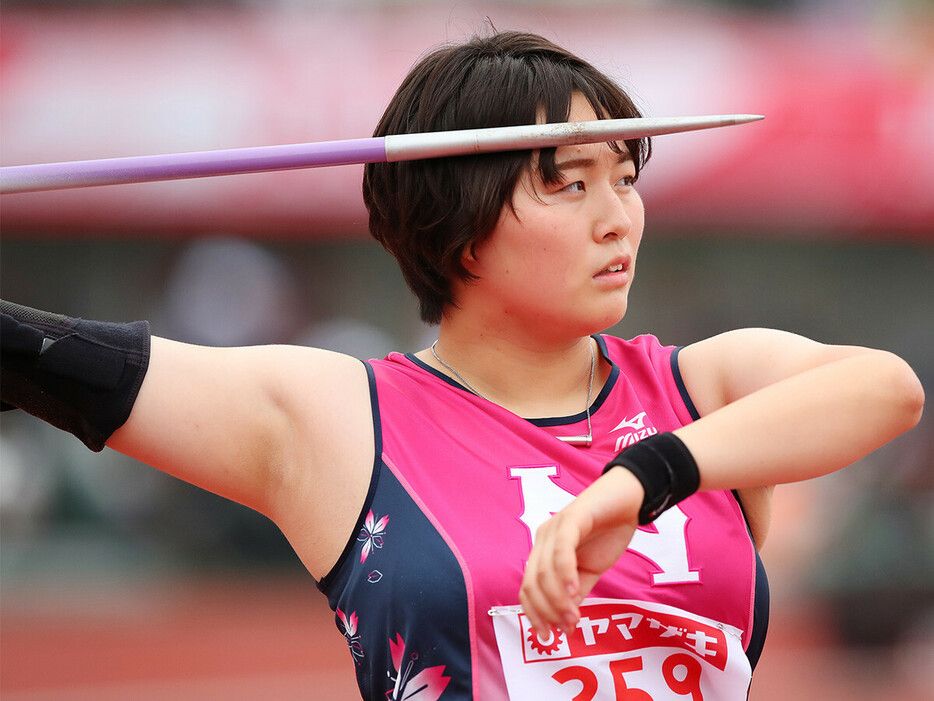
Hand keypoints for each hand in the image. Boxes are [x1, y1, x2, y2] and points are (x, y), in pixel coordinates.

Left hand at [519, 467, 644, 636]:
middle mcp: (543, 539)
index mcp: (544, 551)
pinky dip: (565, 573)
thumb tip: (565, 621)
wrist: (629, 498)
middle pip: (532, 583)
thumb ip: (576, 592)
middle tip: (566, 628)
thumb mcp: (591, 570)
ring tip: (573, 616)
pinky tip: (574, 591)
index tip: (549, 635)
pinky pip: (561, 549)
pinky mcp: (571, 518)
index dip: (535, 615)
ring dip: (558, 600)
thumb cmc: (609, 532)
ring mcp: (555, 528)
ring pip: (544, 570)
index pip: (528, 588)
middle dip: (546, 611)